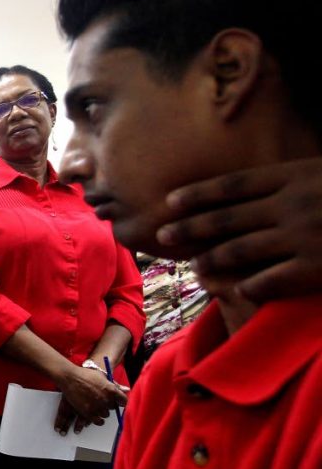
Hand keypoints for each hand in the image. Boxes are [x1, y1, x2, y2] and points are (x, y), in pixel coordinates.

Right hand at [55, 366, 127, 434]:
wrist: (70, 377)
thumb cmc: (86, 374)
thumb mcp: (102, 376)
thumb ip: (115, 385)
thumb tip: (128, 389)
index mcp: (111, 389)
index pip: (124, 401)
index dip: (121, 402)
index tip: (119, 402)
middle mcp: (106, 399)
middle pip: (113, 407)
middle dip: (109, 404)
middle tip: (102, 400)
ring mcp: (97, 407)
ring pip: (106, 414)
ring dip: (102, 411)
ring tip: (96, 405)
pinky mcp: (88, 412)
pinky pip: (98, 421)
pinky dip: (98, 420)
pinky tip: (96, 417)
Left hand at [156, 158, 321, 302]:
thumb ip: (292, 179)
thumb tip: (255, 181)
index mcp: (294, 176)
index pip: (234, 185)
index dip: (198, 194)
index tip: (170, 200)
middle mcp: (293, 205)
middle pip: (228, 218)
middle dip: (190, 228)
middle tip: (161, 235)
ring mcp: (304, 235)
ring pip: (242, 250)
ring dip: (212, 259)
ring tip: (194, 267)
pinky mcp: (317, 266)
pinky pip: (273, 280)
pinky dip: (251, 286)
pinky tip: (237, 292)